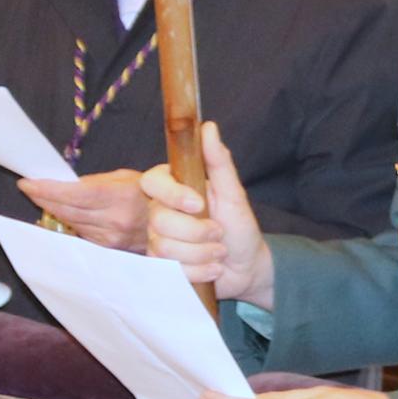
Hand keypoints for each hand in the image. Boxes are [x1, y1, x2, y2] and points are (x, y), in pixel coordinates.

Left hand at [21, 168, 152, 250]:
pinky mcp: (109, 249)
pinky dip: (69, 222)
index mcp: (119, 196)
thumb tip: (65, 184)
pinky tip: (63, 213)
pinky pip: (81, 234)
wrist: (176, 222)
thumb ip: (95, 182)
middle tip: (28, 187)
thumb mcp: (125, 177)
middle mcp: (114, 220)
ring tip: (42, 197)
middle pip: (67, 210)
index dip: (47, 189)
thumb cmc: (151, 193)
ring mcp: (111, 238)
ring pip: (70, 223)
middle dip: (44, 198)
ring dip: (53, 210)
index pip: (73, 194)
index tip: (27, 183)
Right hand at [138, 121, 269, 304]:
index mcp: (175, 187)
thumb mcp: (234, 194)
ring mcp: (157, 239)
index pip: (152, 181)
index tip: (198, 204)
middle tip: (219, 233)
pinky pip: (169, 270)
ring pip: (164, 247)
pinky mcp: (161, 265)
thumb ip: (219, 162)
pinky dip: (199, 271)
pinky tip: (213, 268)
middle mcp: (160, 211)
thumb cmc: (239, 227)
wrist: (245, 268)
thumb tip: (208, 127)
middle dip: (198, 232)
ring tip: (219, 251)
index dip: (172, 194)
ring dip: (202, 253)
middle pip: (159, 220)